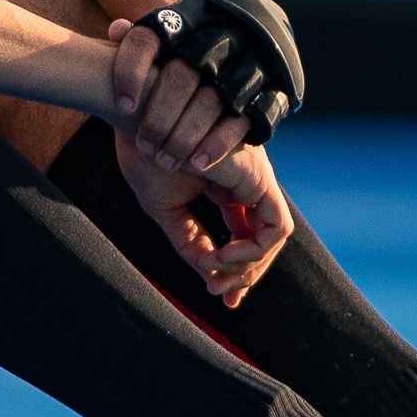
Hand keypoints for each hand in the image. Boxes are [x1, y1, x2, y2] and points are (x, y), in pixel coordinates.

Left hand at [106, 14, 257, 176]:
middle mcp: (219, 37)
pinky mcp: (269, 92)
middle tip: (144, 146)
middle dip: (159, 116)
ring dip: (184, 135)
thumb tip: (116, 30)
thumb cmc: (200, 48)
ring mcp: (247, 63)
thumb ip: (144, 41)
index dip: (131, 71)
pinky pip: (241, 120)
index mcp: (187, 20)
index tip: (123, 107)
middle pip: (181, 75)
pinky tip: (197, 163)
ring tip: (165, 161)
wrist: (263, 44)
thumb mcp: (176, 38)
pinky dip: (217, 143)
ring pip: (211, 100)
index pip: (149, 39)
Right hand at [115, 127, 294, 307]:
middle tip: (220, 294)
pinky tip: (223, 255)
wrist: (140, 121)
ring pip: (273, 238)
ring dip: (248, 267)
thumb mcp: (167, 210)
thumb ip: (190, 240)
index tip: (214, 292)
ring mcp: (256, 180)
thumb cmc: (147, 154)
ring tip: (214, 272)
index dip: (234, 268)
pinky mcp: (260, 180)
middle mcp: (246, 182)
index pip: (242, 234)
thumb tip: (210, 274)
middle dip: (245, 274)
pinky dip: (255, 251)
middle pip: (261, 240)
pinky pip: (277, 228)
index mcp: (226, 185)